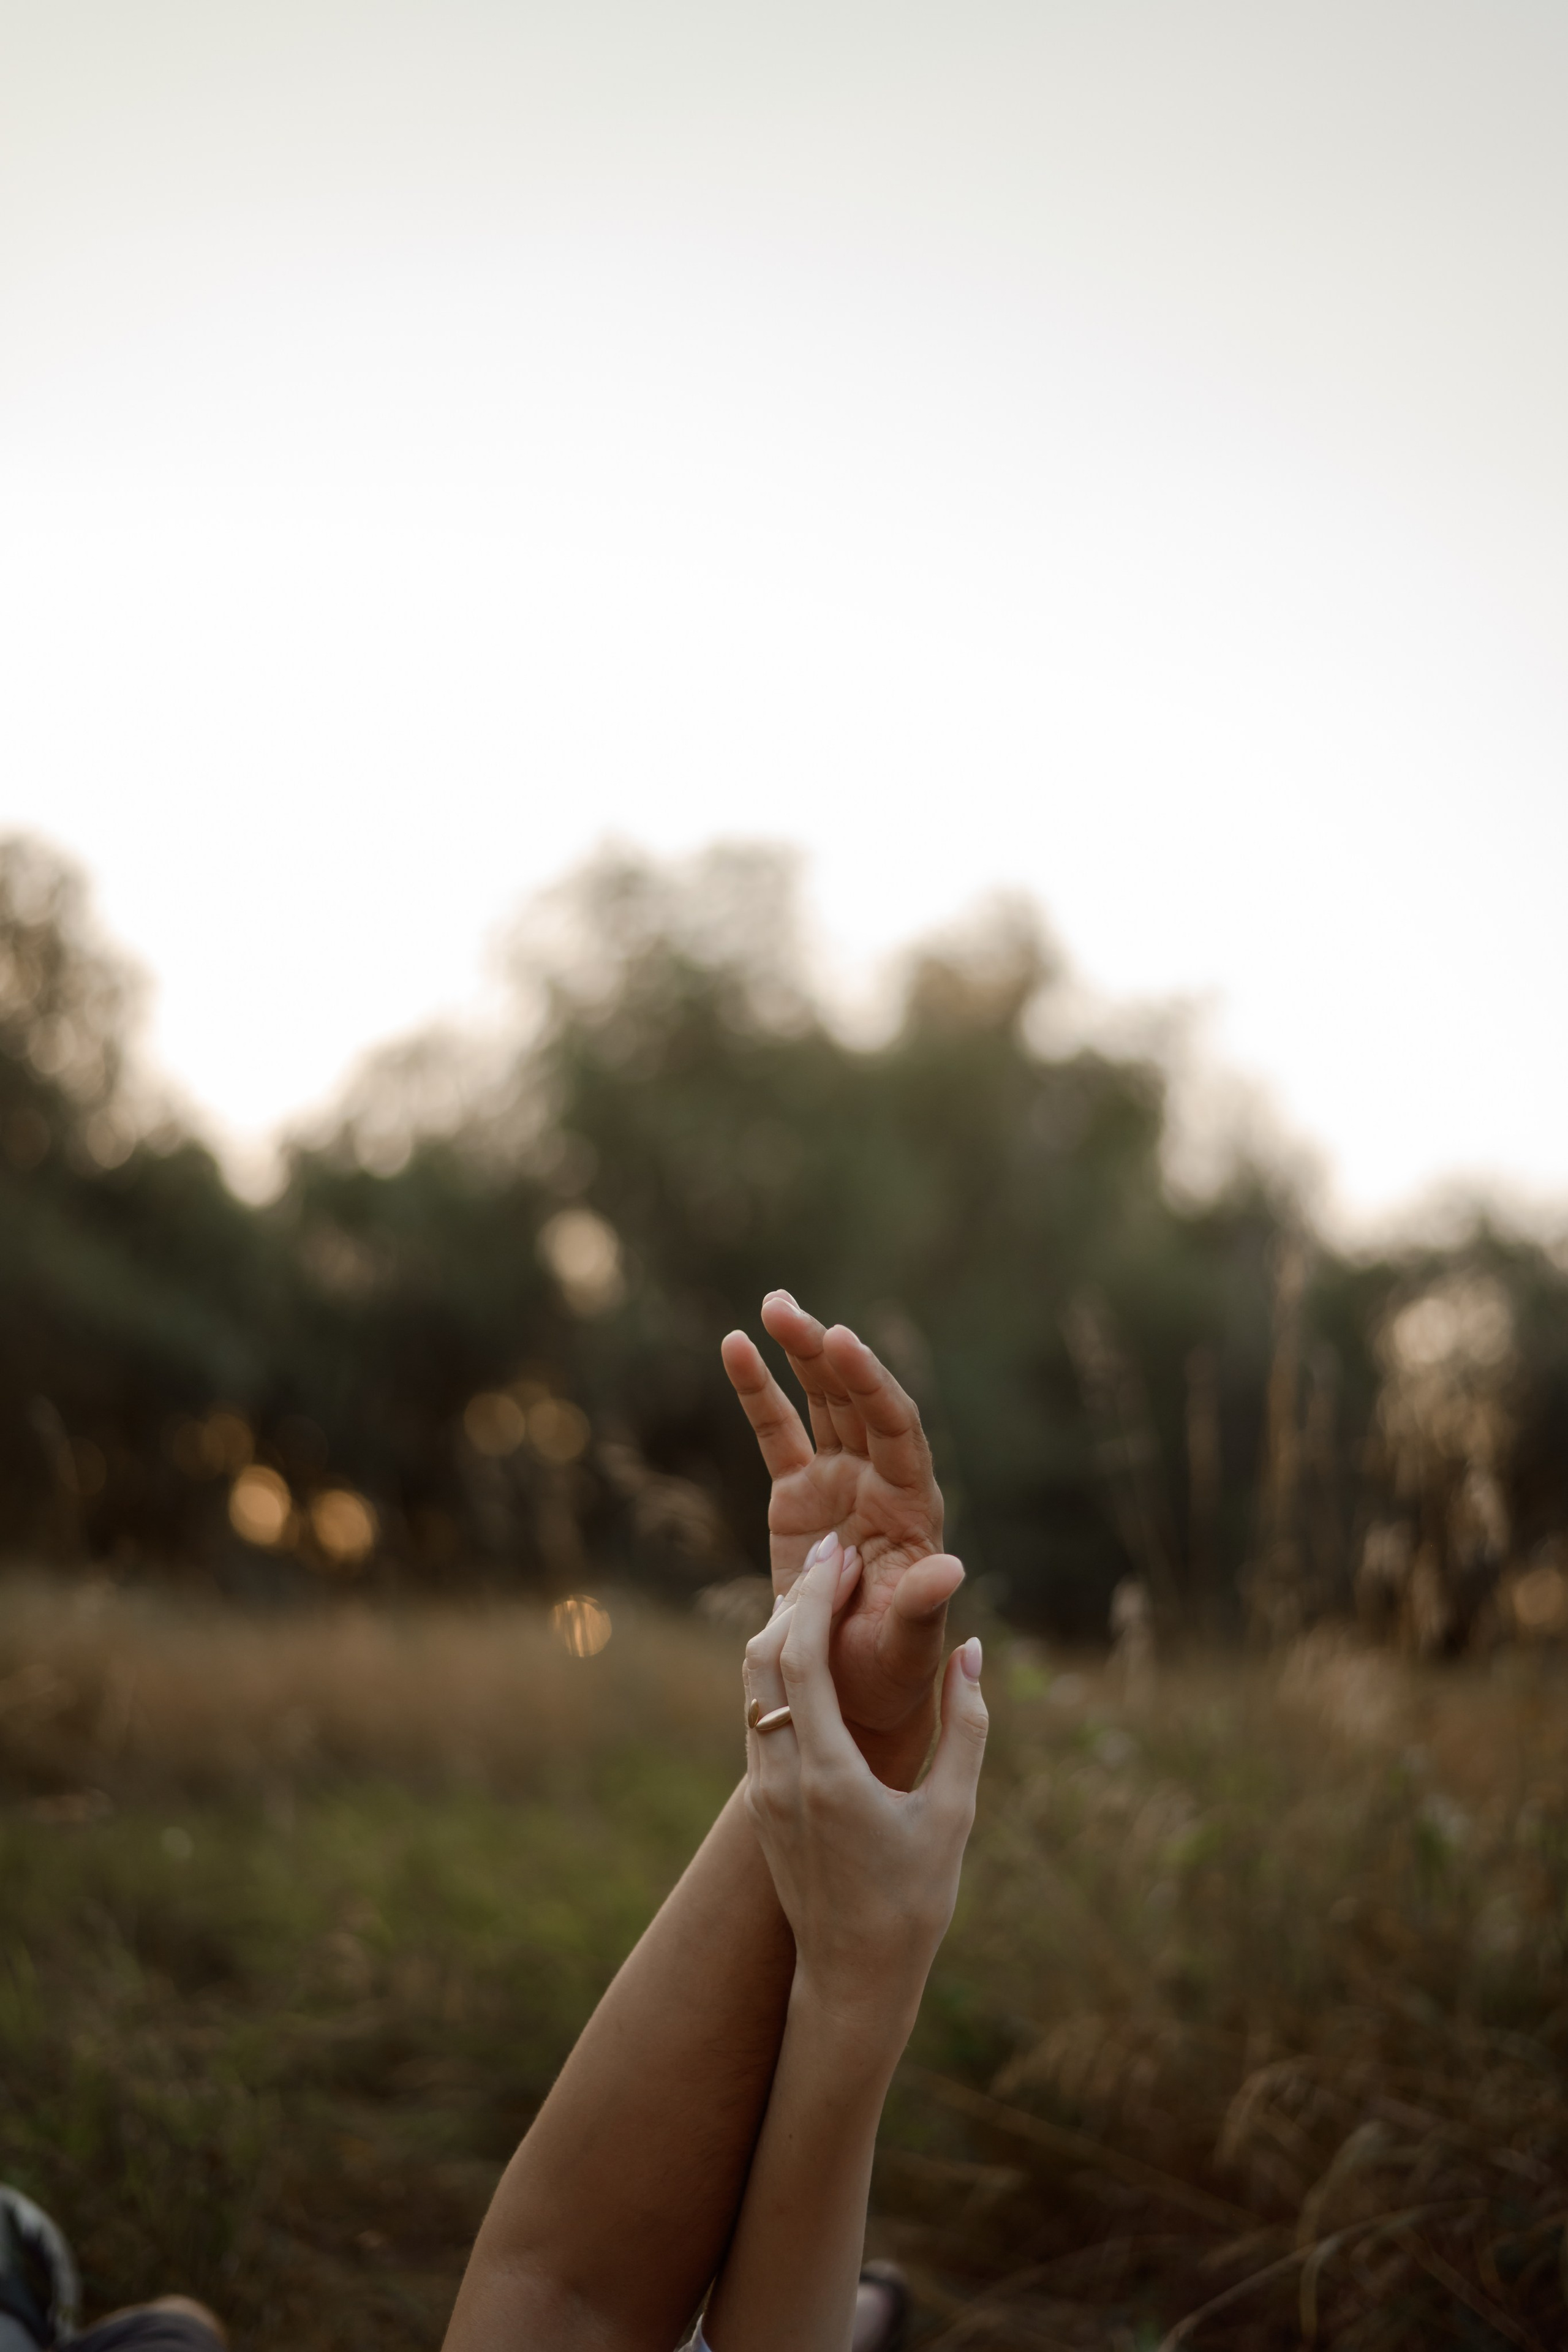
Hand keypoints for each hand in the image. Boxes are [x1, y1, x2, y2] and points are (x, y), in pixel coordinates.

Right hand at [721, 1294, 965, 1788]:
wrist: (850, 1695)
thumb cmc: (888, 1677)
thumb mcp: (906, 1649)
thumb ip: (922, 1608)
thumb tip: (954, 1569)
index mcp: (912, 1508)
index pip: (896, 1428)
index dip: (871, 1383)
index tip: (842, 1342)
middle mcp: (879, 1482)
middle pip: (856, 1400)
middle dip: (826, 1352)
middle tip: (790, 1310)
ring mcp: (839, 1482)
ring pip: (822, 1401)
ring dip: (799, 1352)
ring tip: (773, 1304)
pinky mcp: (799, 1495)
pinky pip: (778, 1431)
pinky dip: (759, 1389)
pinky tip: (735, 1345)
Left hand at [741, 1533, 986, 2028]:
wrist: (851, 1980)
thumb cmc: (913, 1903)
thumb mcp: (953, 1814)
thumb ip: (966, 1727)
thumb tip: (972, 1651)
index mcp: (826, 1774)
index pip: (800, 1657)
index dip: (815, 1596)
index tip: (844, 1553)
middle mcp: (779, 1775)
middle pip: (763, 1657)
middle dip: (795, 1597)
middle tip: (835, 1554)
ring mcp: (761, 1790)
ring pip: (752, 1685)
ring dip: (784, 1630)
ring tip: (827, 1592)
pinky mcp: (760, 1803)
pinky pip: (758, 1714)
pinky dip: (779, 1670)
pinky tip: (814, 1654)